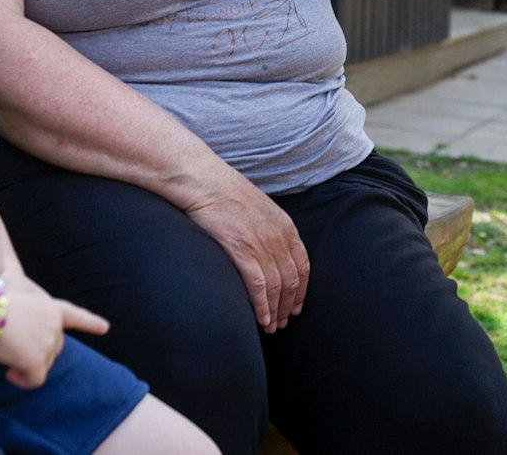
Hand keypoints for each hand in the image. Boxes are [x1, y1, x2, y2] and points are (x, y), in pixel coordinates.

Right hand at [0, 275, 109, 388]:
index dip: (90, 322)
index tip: (105, 328)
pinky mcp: (37, 361)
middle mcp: (55, 326)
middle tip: (14, 350)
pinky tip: (10, 374)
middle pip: (54, 348)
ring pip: (43, 365)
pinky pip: (35, 380)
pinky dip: (23, 381)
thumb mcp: (15, 295)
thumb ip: (26, 310)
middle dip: (38, 353)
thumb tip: (18, 329)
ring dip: (27, 366)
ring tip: (7, 357)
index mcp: (51, 308)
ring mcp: (48, 344)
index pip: (75, 316)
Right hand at [181, 177, 309, 332]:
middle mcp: (279, 237)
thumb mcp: (257, 207)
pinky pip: (259, 287)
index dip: (301, 290)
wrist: (203, 181)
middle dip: (289, 306)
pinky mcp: (243, 251)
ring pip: (277, 288)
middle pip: (292, 281)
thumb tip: (266, 248)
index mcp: (285, 225)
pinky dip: (262, 307)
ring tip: (271, 327)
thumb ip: (268, 228)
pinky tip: (261, 320)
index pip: (303, 266)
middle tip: (283, 322)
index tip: (297, 305)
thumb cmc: (224, 192)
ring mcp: (262, 245)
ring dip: (276, 311)